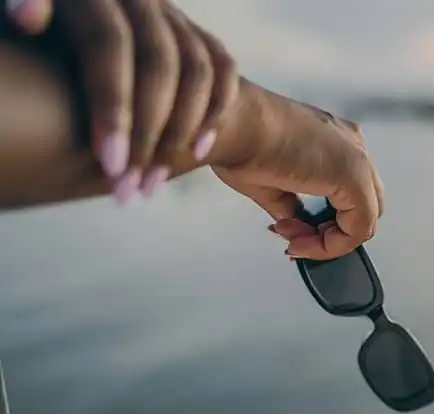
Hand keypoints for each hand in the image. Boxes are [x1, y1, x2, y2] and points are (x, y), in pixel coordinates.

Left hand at [5, 0, 238, 201]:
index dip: (113, 106)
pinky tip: (196, 153)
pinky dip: (214, 114)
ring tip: (153, 184)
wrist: (83, 31)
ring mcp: (172, 16)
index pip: (107, 43)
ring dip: (178, 137)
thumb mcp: (31, 30)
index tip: (109, 166)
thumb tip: (27, 17)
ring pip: (195, 73)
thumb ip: (26, 11)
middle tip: (127, 191)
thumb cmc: (44, 44)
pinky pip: (222, 71)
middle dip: (146, 137)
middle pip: (157, 65)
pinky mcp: (198, 36)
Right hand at [212, 85, 385, 260]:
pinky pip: (360, 228)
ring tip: (292, 239)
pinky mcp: (354, 175)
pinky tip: (301, 241)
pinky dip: (331, 245)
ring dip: (327, 242)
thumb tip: (296, 224)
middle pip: (362, 210)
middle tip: (295, 240)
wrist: (235, 122)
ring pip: (364, 222)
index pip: (348, 197)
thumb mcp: (271, 183)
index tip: (291, 232)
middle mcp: (352, 147)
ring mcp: (357, 160)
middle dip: (328, 234)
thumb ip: (293, 206)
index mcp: (335, 143)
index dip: (323, 226)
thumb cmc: (242, 139)